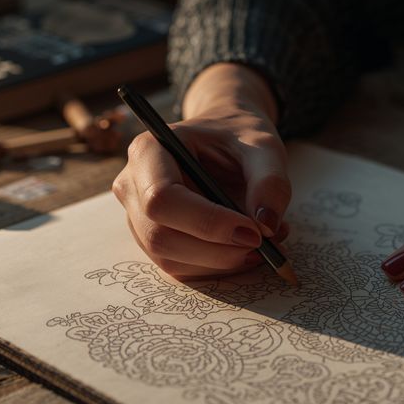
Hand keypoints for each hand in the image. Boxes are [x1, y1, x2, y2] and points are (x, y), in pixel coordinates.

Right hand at [113, 63, 290, 277]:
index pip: (162, 198)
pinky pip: (180, 267)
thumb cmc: (238, 136)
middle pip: (160, 236)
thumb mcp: (263, 146)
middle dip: (215, 250)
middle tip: (262, 245)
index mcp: (149, 150)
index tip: (253, 232)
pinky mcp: (154, 239)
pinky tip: (245, 249)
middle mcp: (133, 185)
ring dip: (220, 262)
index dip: (207, 222)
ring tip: (263, 245)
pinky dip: (217, 266)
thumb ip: (270, 181)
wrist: (227, 138)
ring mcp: (138, 216)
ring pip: (169, 258)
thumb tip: (267, 226)